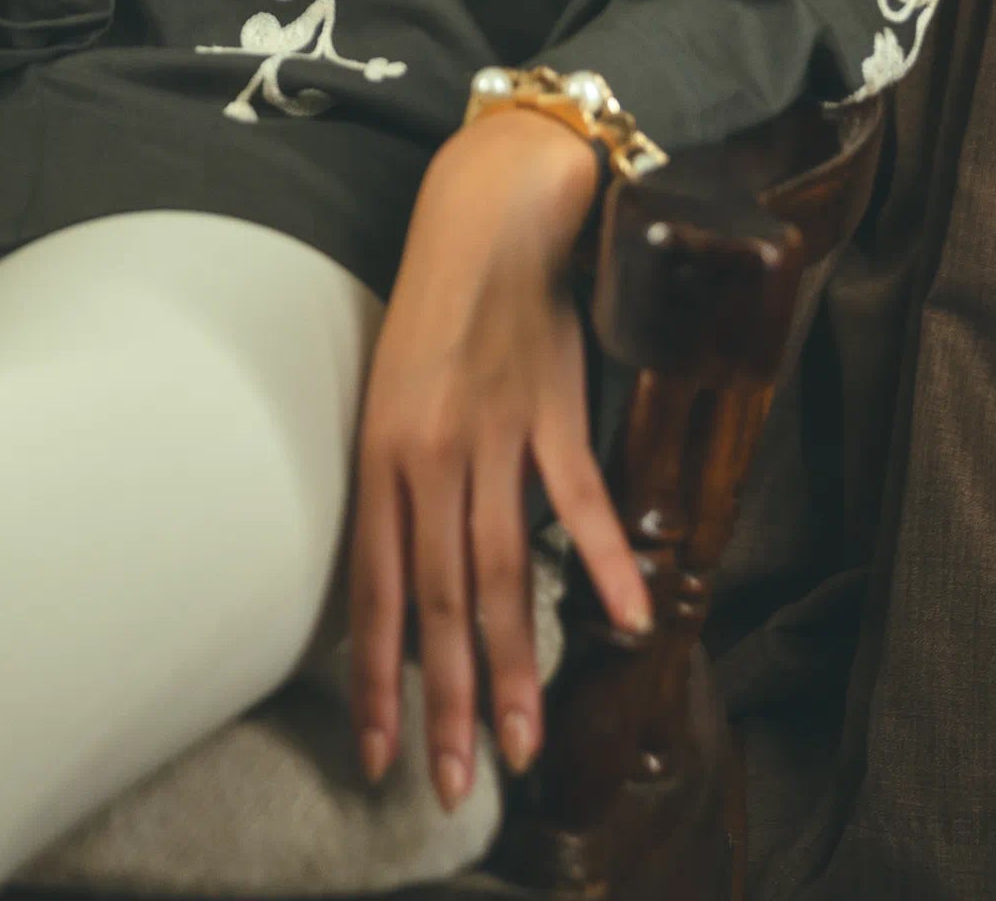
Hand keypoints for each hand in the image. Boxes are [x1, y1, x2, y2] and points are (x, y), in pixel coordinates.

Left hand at [348, 112, 650, 808]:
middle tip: (457, 785)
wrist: (485, 210)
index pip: (372, 590)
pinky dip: (603, 561)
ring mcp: (495, 434)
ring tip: (521, 743)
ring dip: (514, 663)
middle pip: (436, 598)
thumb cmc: (434, 304)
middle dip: (447, 701)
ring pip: (501, 569)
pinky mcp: (554, 408)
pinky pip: (579, 499)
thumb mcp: (394, 395)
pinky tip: (623, 619)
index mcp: (380, 454)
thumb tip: (412, 582)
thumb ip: (404, 485)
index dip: (377, 680)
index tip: (379, 756)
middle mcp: (430, 454)